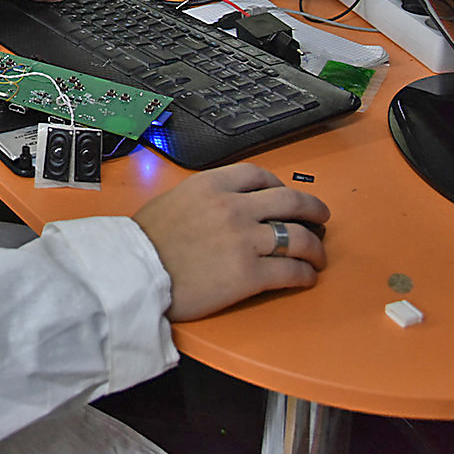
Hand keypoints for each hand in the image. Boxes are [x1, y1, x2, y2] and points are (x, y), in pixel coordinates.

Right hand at [132, 163, 329, 321]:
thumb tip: (221, 205)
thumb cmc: (144, 243)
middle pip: (291, 202)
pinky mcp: (249, 275)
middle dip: (313, 210)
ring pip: (299, 238)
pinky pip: (291, 272)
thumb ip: (203, 197)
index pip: (260, 175)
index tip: (284, 195)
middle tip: (320, 218)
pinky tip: (305, 277)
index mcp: (212, 185)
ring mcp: (244, 241)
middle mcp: (233, 207)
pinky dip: (305, 275)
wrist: (133, 274)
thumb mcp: (173, 200)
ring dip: (315, 247)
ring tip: (318, 255)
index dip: (280, 186)